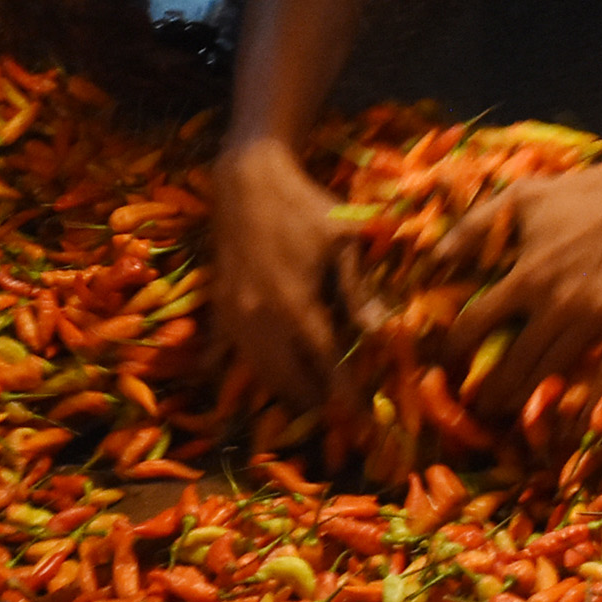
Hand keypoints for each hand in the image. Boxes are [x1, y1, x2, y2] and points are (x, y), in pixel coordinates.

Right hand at [211, 137, 342, 404]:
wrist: (247, 179)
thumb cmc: (304, 206)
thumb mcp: (343, 242)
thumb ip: (359, 291)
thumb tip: (383, 333)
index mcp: (296, 304)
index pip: (326, 365)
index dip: (344, 397)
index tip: (360, 422)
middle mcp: (261, 318)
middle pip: (288, 379)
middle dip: (314, 403)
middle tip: (336, 417)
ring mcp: (235, 314)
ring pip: (257, 371)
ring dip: (281, 391)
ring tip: (305, 404)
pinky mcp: (219, 305)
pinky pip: (224, 350)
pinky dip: (236, 369)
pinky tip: (242, 384)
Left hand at [443, 150, 601, 424]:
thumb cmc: (581, 195)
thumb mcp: (520, 199)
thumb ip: (473, 227)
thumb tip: (432, 258)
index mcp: (527, 276)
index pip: (475, 325)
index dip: (454, 348)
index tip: (446, 361)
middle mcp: (558, 306)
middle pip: (513, 365)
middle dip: (489, 391)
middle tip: (477, 404)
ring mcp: (596, 321)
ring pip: (553, 377)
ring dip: (528, 401)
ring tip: (510, 414)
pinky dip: (587, 406)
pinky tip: (570, 427)